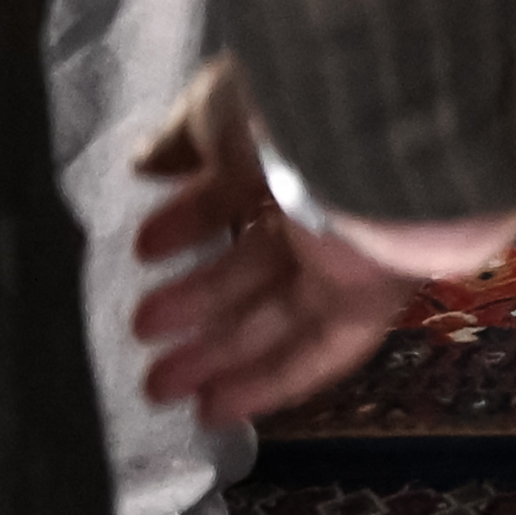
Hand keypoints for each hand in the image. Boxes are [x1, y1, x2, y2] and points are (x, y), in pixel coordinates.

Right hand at [122, 69, 491, 428]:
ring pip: (281, 313)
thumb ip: (186, 139)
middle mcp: (323, 198)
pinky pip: (323, 349)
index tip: (144, 250)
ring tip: (156, 383)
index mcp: (290, 145)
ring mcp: (351, 248)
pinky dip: (271, 382)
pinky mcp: (374, 292)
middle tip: (141, 327)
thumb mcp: (222, 110)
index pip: (236, 195)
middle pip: (255, 263)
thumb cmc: (290, 106)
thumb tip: (147, 164)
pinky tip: (216, 408)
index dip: (189, 223)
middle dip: (196, 301)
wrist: (370, 125)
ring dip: (219, 352)